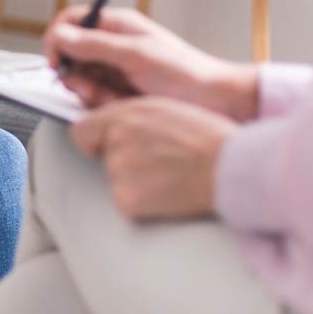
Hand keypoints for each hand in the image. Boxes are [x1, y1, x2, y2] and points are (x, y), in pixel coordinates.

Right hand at [43, 6, 258, 119]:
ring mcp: (116, 70)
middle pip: (71, 54)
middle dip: (75, 73)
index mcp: (118, 26)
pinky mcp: (119, 92)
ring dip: (90, 92)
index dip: (58, 38)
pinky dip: (103, 105)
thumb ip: (94, 45)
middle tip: (90, 86)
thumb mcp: (136, 55)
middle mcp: (114, 45)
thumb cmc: (186, 73)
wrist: (214, 103)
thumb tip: (60, 35)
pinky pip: (94, 98)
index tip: (56, 59)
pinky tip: (122, 106)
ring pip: (81, 79)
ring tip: (113, 98)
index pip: (72, 21)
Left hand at [71, 96, 236, 220]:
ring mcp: (119, 171)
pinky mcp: (128, 200)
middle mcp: (116, 140)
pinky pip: (127, 202)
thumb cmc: (208, 137)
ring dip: (135, 183)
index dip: (93, 141)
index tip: (104, 147)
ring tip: (169, 176)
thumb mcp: (165, 109)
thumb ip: (131, 117)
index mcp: (125, 114)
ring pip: (116, 181)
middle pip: (103, 158)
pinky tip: (168, 193)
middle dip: (123, 162)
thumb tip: (110, 128)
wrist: (232, 167)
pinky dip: (143, 203)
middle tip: (158, 163)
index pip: (81, 131)